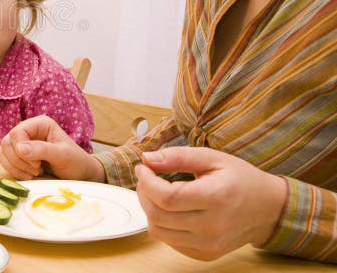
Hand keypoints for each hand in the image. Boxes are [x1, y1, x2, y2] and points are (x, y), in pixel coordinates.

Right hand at [0, 115, 103, 180]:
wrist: (79, 174)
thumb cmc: (75, 162)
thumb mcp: (63, 155)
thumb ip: (42, 150)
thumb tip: (20, 148)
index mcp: (39, 124)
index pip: (17, 132)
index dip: (21, 150)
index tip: (36, 164)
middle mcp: (29, 130)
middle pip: (7, 142)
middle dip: (19, 160)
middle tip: (36, 169)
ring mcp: (22, 142)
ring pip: (3, 151)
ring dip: (15, 166)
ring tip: (34, 172)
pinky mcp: (18, 154)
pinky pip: (4, 159)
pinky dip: (13, 169)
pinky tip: (27, 174)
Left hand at [135, 147, 287, 260]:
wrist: (268, 209)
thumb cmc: (241, 180)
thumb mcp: (213, 158)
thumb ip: (178, 156)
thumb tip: (147, 158)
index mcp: (215, 198)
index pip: (166, 197)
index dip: (146, 182)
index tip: (142, 168)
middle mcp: (212, 226)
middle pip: (158, 215)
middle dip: (143, 193)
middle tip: (146, 178)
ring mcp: (209, 244)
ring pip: (159, 231)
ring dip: (149, 209)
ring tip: (155, 192)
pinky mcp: (205, 254)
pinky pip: (169, 242)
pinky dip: (162, 224)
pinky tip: (169, 209)